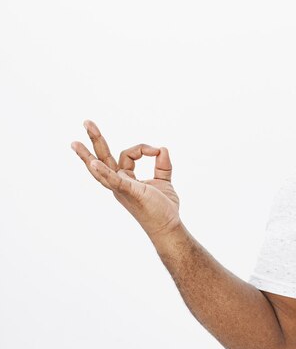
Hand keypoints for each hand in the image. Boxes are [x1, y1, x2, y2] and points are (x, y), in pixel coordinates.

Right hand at [71, 120, 181, 237]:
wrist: (168, 226)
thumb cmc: (163, 207)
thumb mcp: (164, 180)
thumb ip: (162, 165)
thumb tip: (162, 148)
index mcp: (125, 178)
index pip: (128, 154)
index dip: (143, 148)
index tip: (157, 150)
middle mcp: (119, 182)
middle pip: (103, 157)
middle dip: (95, 139)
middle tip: (86, 122)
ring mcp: (121, 188)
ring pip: (101, 169)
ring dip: (88, 156)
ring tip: (74, 143)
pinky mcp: (129, 193)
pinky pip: (114, 181)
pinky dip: (104, 172)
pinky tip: (94, 164)